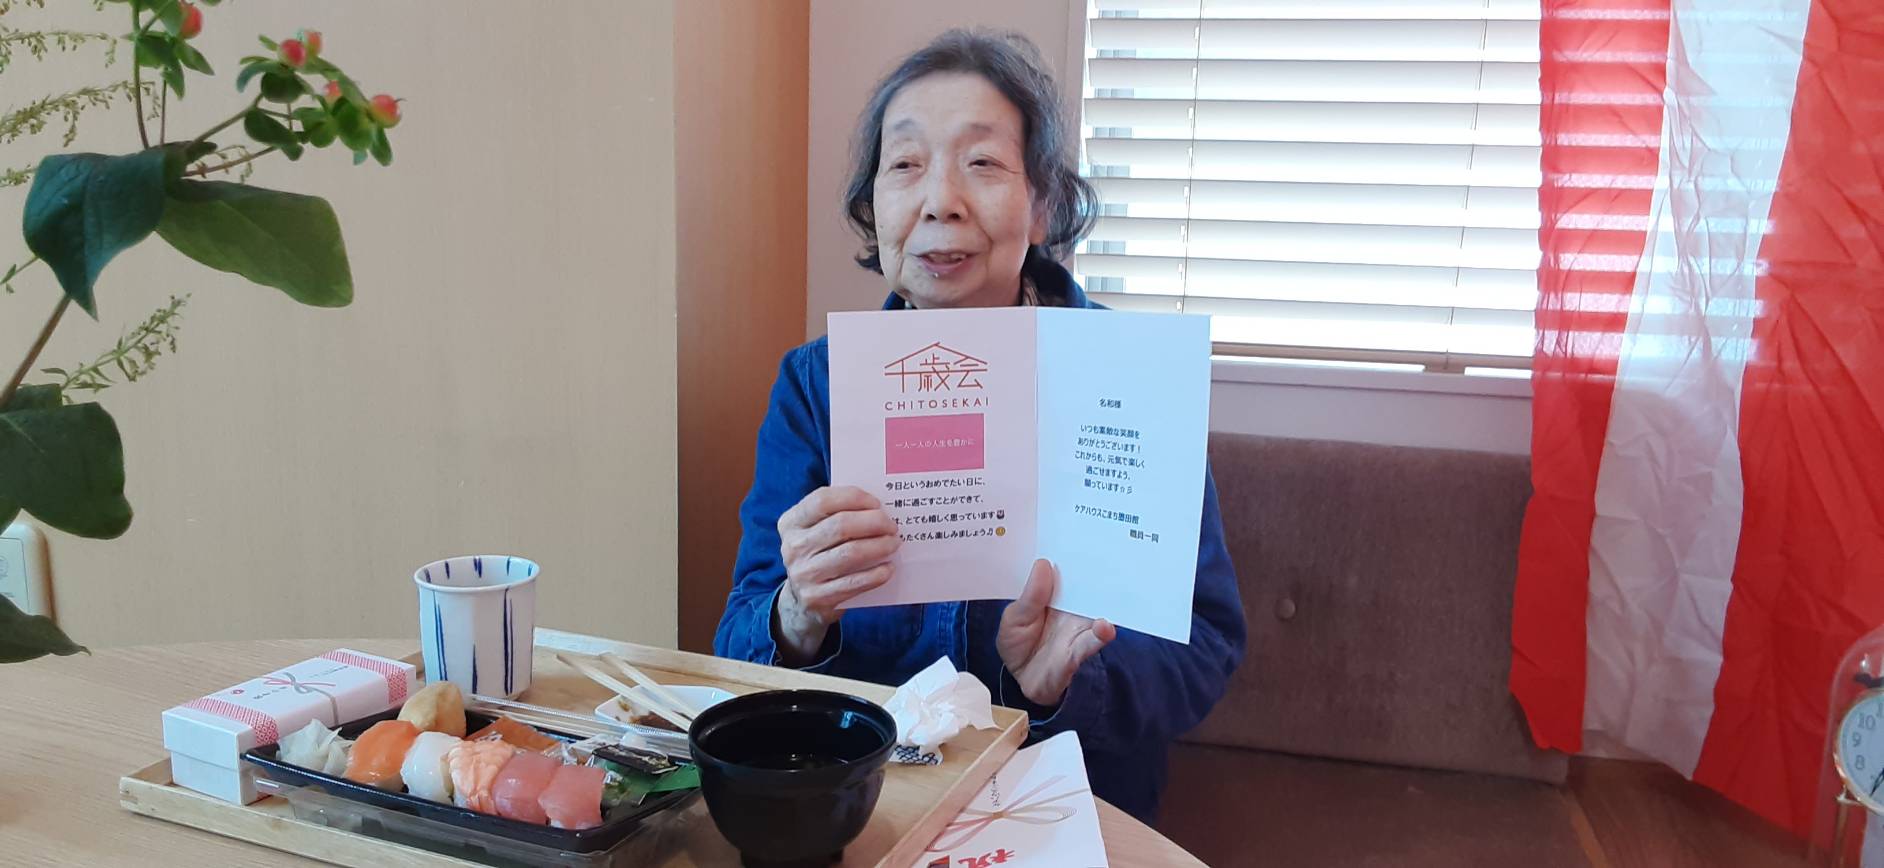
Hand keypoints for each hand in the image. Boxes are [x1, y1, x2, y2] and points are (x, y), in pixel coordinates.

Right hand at [772, 486, 899, 664]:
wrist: (802, 601)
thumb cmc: (818, 555)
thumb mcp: (815, 532)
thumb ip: (837, 514)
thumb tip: (877, 507)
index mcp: (791, 523)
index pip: (823, 500)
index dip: (854, 497)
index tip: (877, 503)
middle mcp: (794, 547)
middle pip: (840, 525)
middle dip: (874, 522)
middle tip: (892, 526)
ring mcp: (804, 574)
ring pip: (850, 553)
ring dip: (879, 546)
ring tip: (894, 543)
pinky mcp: (817, 598)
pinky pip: (854, 582)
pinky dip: (876, 574)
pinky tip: (888, 568)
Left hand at [997, 559, 1115, 706]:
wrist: (1021, 680)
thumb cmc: (1018, 644)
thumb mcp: (1014, 617)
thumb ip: (1031, 596)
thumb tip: (1043, 563)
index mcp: (1055, 596)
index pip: (1068, 571)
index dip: (1075, 552)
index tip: (1084, 530)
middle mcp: (1073, 610)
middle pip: (1090, 588)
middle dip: (1100, 571)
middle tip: (1110, 551)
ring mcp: (1079, 629)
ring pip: (1097, 612)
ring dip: (1106, 601)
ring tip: (1111, 586)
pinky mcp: (1078, 652)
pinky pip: (1091, 643)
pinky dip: (1100, 635)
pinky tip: (1105, 627)